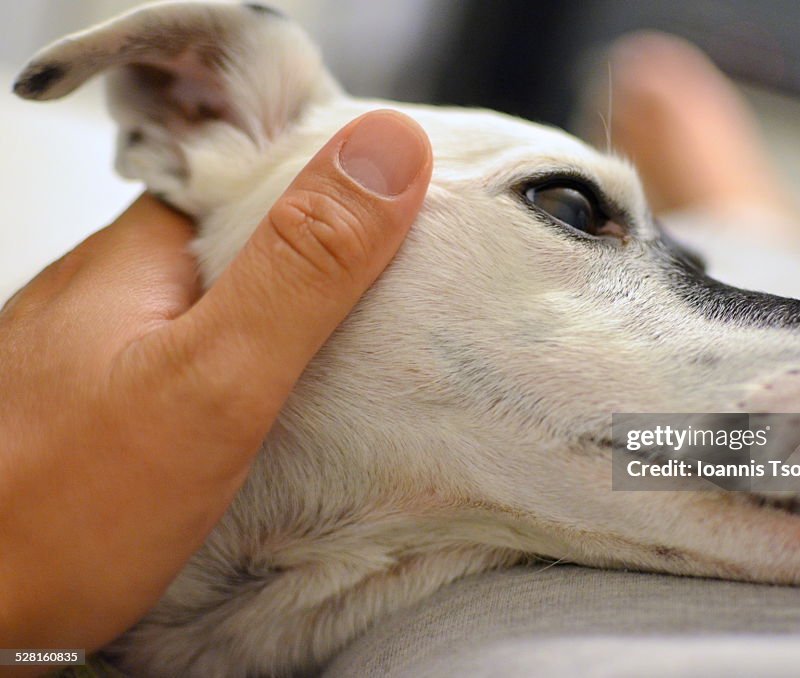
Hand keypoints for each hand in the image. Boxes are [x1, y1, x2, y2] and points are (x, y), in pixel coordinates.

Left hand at [0, 110, 431, 657]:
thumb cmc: (70, 508)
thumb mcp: (215, 378)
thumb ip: (303, 268)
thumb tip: (390, 151)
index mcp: (148, 246)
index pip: (269, 172)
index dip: (352, 187)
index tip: (430, 215)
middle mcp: (127, 280)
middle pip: (261, 235)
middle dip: (341, 257)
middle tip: (425, 291)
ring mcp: (120, 338)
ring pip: (240, 296)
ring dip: (308, 313)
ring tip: (384, 343)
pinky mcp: (123, 394)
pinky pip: (216, 348)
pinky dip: (269, 362)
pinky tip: (303, 395)